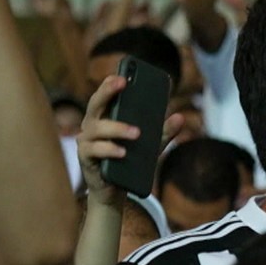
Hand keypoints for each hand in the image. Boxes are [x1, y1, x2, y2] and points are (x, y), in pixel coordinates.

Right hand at [78, 76, 183, 205]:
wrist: (115, 190)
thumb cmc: (130, 161)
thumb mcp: (152, 145)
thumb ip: (164, 131)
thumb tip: (180, 117)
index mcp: (106, 117)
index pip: (106, 96)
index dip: (111, 83)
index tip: (123, 74)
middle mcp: (92, 125)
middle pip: (95, 104)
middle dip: (108, 91)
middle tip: (123, 83)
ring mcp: (86, 141)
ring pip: (96, 128)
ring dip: (117, 128)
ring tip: (137, 133)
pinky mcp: (85, 159)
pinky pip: (93, 150)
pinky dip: (108, 150)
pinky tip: (122, 152)